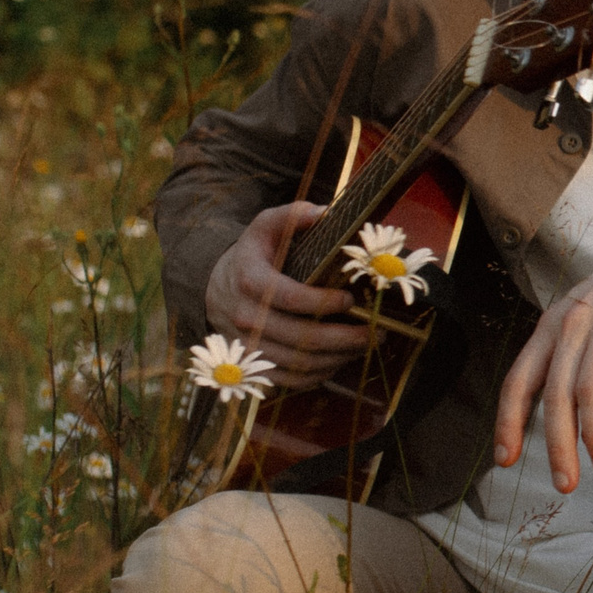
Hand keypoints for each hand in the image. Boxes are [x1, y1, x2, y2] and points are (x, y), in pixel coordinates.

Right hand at [200, 202, 371, 391]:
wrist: (216, 288)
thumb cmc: (252, 256)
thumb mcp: (265, 227)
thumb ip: (292, 215)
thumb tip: (324, 213)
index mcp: (250, 281)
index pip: (289, 298)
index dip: (323, 302)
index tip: (349, 299)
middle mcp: (246, 318)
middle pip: (301, 338)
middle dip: (346, 338)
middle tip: (376, 332)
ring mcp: (249, 345)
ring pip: (299, 363)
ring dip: (339, 358)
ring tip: (367, 345)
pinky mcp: (255, 365)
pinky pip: (291, 380)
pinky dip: (321, 375)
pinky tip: (342, 360)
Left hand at [493, 219, 592, 491]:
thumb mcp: (590, 329)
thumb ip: (584, 372)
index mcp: (551, 329)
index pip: (519, 380)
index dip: (509, 422)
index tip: (505, 459)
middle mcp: (572, 324)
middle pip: (556, 394)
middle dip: (558, 445)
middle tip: (566, 483)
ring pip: (592, 387)